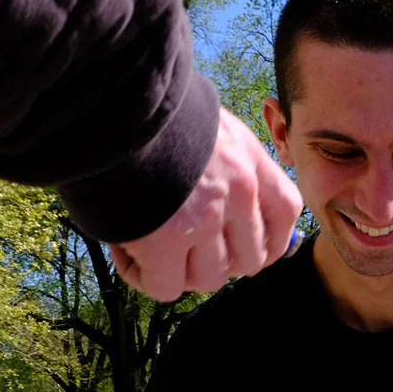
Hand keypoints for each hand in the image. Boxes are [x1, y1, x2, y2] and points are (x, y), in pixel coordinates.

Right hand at [110, 107, 302, 299]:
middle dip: (216, 260)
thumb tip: (231, 212)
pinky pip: (165, 287)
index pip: (285, 215)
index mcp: (250, 161)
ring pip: (207, 279)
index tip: (240, 245)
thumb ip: (227, 165)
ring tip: (146, 242)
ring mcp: (204, 219)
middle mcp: (237, 193)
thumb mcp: (207, 127)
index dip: (266, 241)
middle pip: (248, 260)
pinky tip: (125, 251)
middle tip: (181, 245)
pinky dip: (144, 278)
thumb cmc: (148, 115)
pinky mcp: (164, 241)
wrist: (107, 103)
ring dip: (177, 271)